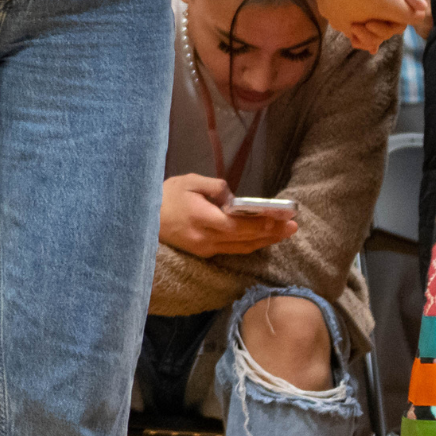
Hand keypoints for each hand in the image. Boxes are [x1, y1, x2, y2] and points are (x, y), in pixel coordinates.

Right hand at [158, 173, 296, 257]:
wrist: (142, 221)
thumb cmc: (165, 196)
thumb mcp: (188, 182)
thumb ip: (214, 187)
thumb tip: (234, 197)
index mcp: (202, 218)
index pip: (239, 225)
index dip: (262, 224)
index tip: (282, 218)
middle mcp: (206, 239)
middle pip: (245, 240)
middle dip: (271, 233)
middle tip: (294, 226)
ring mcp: (206, 249)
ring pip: (242, 248)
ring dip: (265, 241)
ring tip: (285, 233)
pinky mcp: (204, 253)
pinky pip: (233, 249)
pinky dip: (250, 244)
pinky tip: (263, 238)